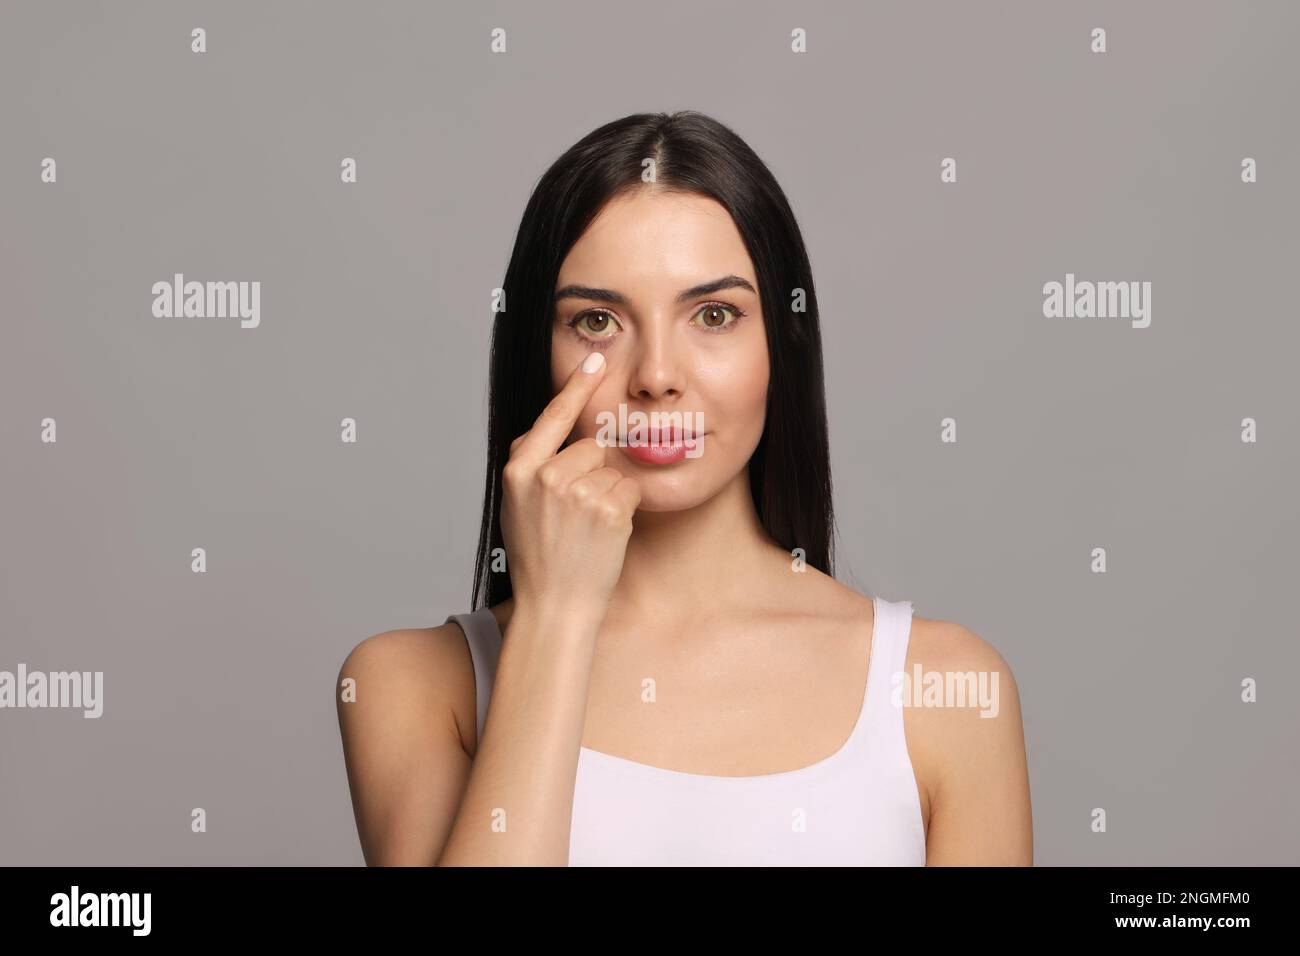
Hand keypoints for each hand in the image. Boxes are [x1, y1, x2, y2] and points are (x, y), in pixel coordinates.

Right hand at [500, 352, 640, 621]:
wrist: (554, 607)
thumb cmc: (539, 559)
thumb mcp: (518, 506)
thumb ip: (532, 467)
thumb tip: (553, 430)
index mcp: (519, 471)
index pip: (552, 416)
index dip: (576, 386)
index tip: (596, 358)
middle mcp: (545, 475)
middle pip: (591, 447)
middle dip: (593, 474)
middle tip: (576, 518)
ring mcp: (577, 491)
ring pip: (612, 471)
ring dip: (609, 496)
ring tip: (587, 530)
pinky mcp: (607, 508)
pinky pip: (628, 492)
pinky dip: (623, 512)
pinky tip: (603, 537)